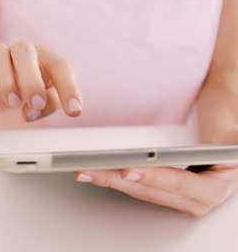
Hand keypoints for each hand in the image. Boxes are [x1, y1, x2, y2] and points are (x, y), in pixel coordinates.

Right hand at [0, 42, 82, 121]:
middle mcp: (22, 52)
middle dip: (31, 79)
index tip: (74, 111)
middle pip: (25, 51)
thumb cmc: (28, 95)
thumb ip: (47, 104)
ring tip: (13, 103)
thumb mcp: (45, 102)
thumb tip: (32, 111)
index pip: (59, 65)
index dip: (68, 88)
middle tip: (36, 103)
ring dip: (6, 80)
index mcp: (44, 57)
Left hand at [74, 84, 237, 215]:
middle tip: (92, 170)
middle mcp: (200, 195)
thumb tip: (229, 144)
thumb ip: (229, 138)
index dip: (156, 179)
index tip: (129, 170)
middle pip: (154, 191)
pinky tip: (96, 169)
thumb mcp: (232, 129)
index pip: (184, 185)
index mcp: (219, 185)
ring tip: (85, 170)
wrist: (224, 111)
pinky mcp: (166, 187)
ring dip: (111, 180)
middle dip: (119, 180)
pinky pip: (139, 184)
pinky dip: (116, 176)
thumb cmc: (228, 116)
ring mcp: (181, 194)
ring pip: (141, 190)